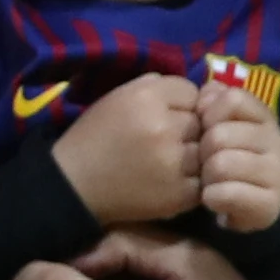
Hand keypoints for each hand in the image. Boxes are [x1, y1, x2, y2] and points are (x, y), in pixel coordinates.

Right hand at [53, 71, 205, 226]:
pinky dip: (191, 180)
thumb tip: (199, 88)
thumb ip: (154, 86)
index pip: (191, 91)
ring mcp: (174, 163)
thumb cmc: (94, 138)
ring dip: (193, 155)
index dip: (179, 103)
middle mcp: (164, 127)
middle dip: (188, 129)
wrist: (72, 185)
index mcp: (145, 98)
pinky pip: (204, 179)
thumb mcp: (116, 99)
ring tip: (167, 161)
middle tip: (163, 141)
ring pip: (207, 150)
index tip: (161, 115)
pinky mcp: (180, 193)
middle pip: (203, 121)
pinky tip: (169, 180)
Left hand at [195, 72, 279, 233]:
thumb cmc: (228, 157)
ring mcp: (277, 174)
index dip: (209, 112)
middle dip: (201, 150)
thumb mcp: (219, 125)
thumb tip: (209, 90)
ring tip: (211, 180)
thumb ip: (212, 102)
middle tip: (205, 161)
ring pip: (221, 165)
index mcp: (264, 118)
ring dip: (206, 176)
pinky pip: (226, 194)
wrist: (250, 204)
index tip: (205, 127)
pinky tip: (215, 198)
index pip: (232, 99)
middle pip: (219, 135)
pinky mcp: (270, 204)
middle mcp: (277, 142)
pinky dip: (212, 197)